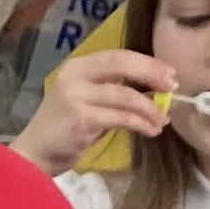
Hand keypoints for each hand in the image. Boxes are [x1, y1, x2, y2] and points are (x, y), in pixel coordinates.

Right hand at [18, 47, 179, 169]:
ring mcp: (76, 96)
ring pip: (126, 95)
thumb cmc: (65, 128)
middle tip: (173, 89)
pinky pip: (122, 117)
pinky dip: (141, 123)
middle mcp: (74, 75)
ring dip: (150, 108)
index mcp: (77, 66)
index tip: (169, 74)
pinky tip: (151, 131)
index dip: (147, 63)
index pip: (118, 55)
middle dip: (152, 75)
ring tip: (162, 121)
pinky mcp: (82, 119)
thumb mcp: (87, 100)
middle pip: (122, 64)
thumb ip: (113, 90)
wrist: (36, 153)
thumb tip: (155, 90)